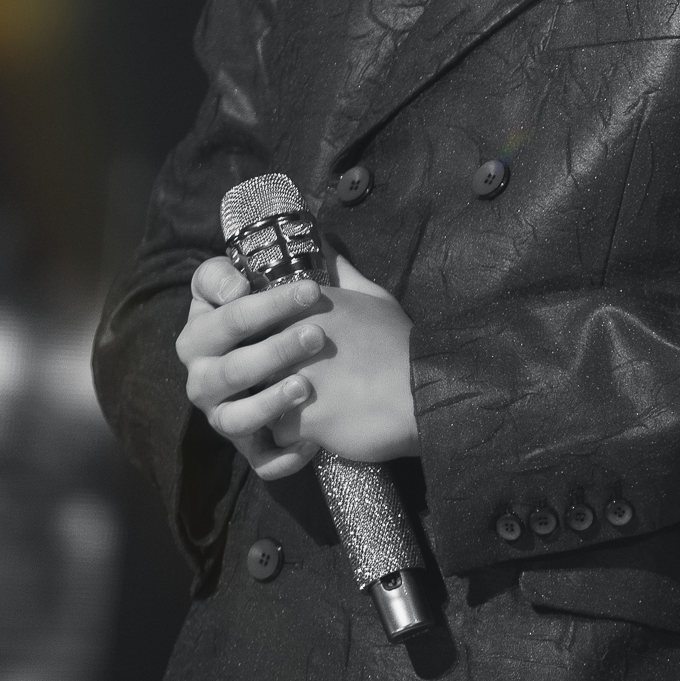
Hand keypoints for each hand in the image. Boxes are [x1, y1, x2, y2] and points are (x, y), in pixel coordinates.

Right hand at [176, 257, 329, 480]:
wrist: (305, 369)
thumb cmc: (285, 321)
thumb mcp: (285, 288)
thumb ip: (291, 261)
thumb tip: (315, 239)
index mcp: (206, 326)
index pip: (214, 303)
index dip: (253, 296)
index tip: (306, 288)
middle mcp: (204, 372)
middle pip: (228, 365)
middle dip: (273, 349)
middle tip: (318, 334)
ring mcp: (221, 412)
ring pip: (233, 418)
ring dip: (269, 404)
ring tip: (306, 387)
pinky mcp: (246, 445)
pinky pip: (258, 460)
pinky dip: (281, 457)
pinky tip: (311, 443)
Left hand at [270, 255, 420, 464]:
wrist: (423, 392)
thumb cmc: (400, 344)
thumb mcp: (375, 298)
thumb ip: (342, 272)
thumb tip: (324, 244)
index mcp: (304, 308)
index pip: (259, 320)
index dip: (268, 338)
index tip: (285, 350)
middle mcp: (289, 340)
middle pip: (255, 361)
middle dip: (270, 374)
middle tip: (305, 383)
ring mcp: (290, 380)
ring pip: (261, 398)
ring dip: (279, 406)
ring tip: (311, 407)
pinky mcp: (298, 419)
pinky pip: (278, 433)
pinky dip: (296, 436)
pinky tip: (321, 428)